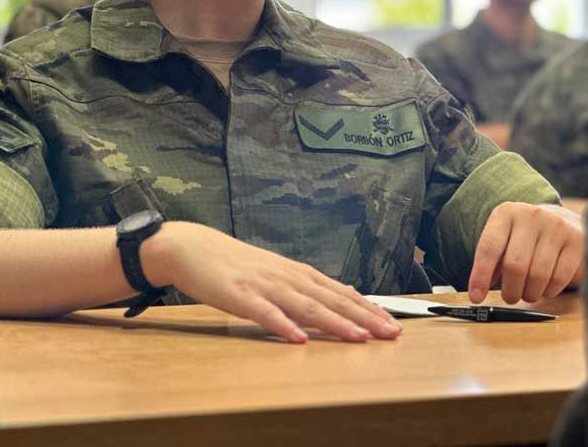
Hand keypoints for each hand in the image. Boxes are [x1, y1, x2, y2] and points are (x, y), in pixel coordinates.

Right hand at [144, 222, 400, 343]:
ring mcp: (266, 286)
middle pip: (333, 300)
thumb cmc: (239, 265)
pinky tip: (298, 338)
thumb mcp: (281, 272)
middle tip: (391, 333)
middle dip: (364, 318)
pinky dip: (283, 325)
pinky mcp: (240, 296)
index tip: (393, 324)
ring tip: (358, 337)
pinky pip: (264, 313)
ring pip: (306, 306)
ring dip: (334, 322)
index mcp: (300, 274)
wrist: (195, 248)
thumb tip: (347, 292)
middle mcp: (289, 278)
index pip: (342, 293)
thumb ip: (312, 285)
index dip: (369, 309)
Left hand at [467, 202, 584, 304]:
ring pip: (538, 275)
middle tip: (510, 297)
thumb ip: (491, 263)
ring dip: (530, 294)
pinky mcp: (576, 240)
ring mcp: (556, 226)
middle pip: (515, 266)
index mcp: (506, 213)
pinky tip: (546, 288)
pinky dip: (549, 291)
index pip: (489, 248)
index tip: (476, 298)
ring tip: (528, 293)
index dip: (480, 277)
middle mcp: (532, 215)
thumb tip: (479, 292)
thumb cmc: (526, 239)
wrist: (563, 221)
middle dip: (510, 291)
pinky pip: (559, 278)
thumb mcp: (504, 242)